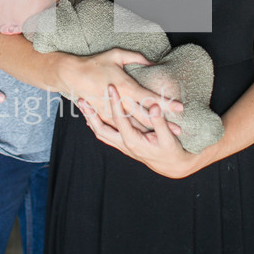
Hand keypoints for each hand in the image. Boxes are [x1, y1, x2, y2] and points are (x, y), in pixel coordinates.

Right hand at [58, 49, 182, 128]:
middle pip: (145, 116)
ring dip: (151, 131)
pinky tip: (146, 138)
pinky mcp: (105, 117)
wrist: (72, 75)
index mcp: (124, 86)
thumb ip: (136, 58)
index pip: (149, 97)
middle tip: (179, 130)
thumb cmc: (95, 63)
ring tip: (167, 136)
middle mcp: (119, 102)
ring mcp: (111, 112)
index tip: (179, 107)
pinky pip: (121, 128)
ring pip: (134, 126)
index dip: (165, 103)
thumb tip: (152, 62)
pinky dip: (135, 133)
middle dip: (162, 124)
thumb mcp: (116, 54)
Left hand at [77, 85, 192, 178]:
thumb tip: (154, 106)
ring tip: (83, 105)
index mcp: (133, 141)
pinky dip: (97, 125)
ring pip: (100, 133)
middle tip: (81, 100)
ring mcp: (122, 145)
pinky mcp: (123, 144)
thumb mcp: (168, 138)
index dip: (115, 102)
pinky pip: (105, 135)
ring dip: (91, 119)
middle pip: (101, 129)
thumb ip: (160, 122)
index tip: (111, 86)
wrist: (172, 166)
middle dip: (90, 114)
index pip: (120, 119)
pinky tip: (93, 116)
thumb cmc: (171, 151)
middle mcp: (124, 144)